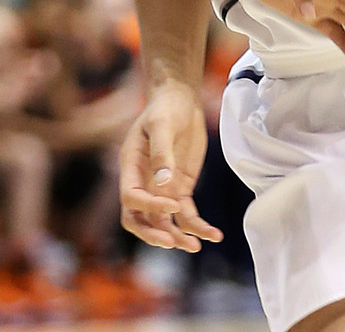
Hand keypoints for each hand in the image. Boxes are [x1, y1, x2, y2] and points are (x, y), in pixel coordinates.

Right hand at [119, 80, 220, 251]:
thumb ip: (161, 151)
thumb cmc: (166, 107)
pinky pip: (186, 215)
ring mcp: (162, 188)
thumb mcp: (163, 124)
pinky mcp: (180, 189)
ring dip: (177, 237)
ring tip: (197, 245)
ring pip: (163, 223)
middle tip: (174, 242)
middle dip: (154, 235)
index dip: (149, 207)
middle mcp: (143, 182)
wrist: (180, 100)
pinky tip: (213, 234)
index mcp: (131, 166)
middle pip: (139, 220)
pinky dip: (197, 227)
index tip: (174, 205)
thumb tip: (163, 181)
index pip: (131, 197)